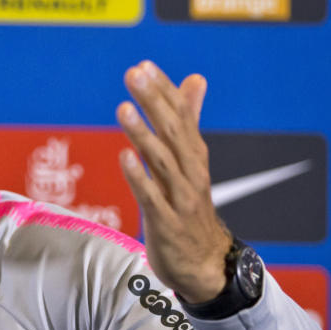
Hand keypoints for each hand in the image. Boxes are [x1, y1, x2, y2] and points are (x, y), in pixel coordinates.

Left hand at [116, 60, 231, 302]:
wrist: (207, 263)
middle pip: (173, 132)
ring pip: (162, 161)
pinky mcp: (166, 222)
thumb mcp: (191, 162)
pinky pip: (152, 197)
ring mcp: (180, 198)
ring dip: (143, 134)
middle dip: (153, 102)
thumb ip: (189, 120)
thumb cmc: (191, 207)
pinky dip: (140, 176)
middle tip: (133, 75)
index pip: (181, 117)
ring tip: (124, 109)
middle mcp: (190, 172)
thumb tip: (195, 78)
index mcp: (194, 156)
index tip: (144, 66)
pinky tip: (125, 156)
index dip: (163, 92)